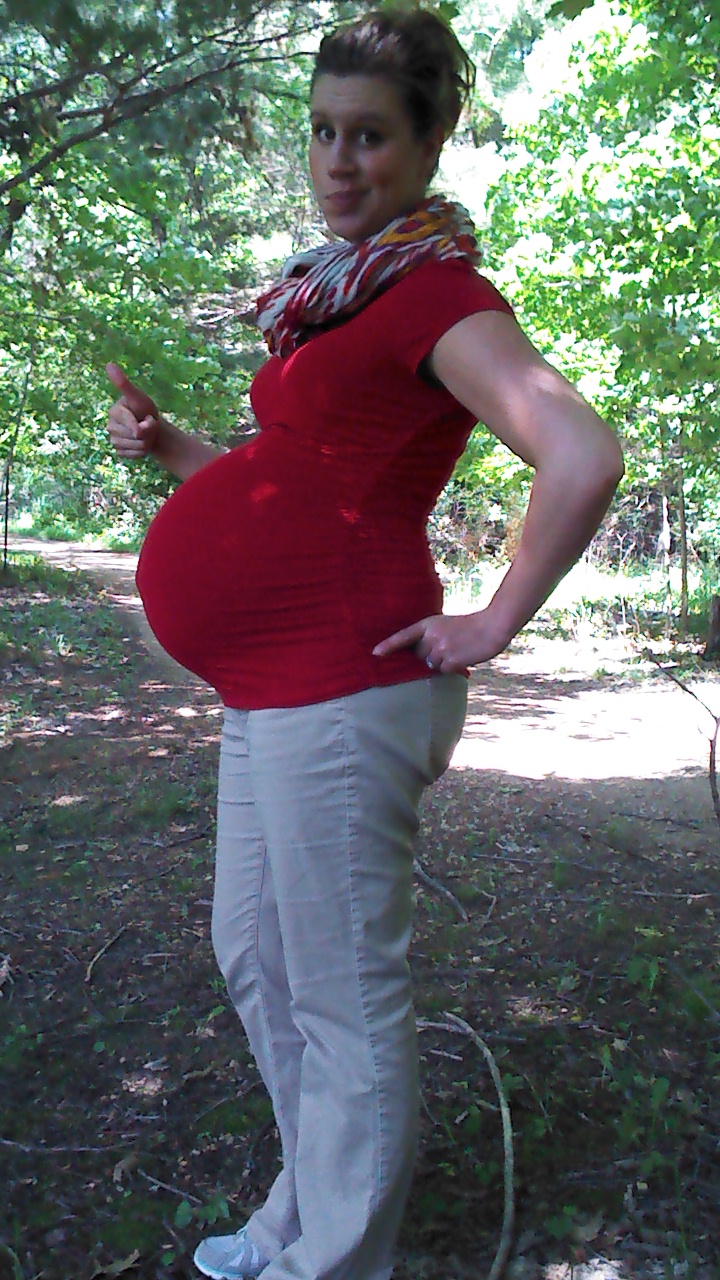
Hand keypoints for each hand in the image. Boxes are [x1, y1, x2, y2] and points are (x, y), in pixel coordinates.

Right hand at [106, 362, 158, 459]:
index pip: (132, 425)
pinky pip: (133, 455)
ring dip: (146, 442)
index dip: (146, 425)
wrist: (152, 427)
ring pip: (135, 446)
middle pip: (135, 437)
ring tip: (145, 433)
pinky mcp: (119, 452)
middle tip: (147, 424)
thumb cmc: (145, 409)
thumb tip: (109, 364)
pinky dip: (141, 452)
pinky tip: (141, 443)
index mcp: (114, 411)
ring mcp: (113, 440)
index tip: (149, 418)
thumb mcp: (138, 397)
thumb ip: (124, 384)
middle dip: (147, 433)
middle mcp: (110, 426)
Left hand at [372, 610, 512, 671]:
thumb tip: (425, 659)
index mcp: (428, 624)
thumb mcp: (447, 625)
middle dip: (428, 656)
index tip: (374, 653)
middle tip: (448, 647)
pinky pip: (443, 671)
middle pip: (419, 656)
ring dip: (442, 663)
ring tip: (458, 651)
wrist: (492, 627)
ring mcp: (440, 648)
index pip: (403, 636)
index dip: (388, 646)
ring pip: (431, 665)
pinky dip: (451, 668)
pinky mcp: (450, 660)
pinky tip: (463, 658)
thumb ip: (433, 637)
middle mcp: (431, 636)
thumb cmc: (471, 627)